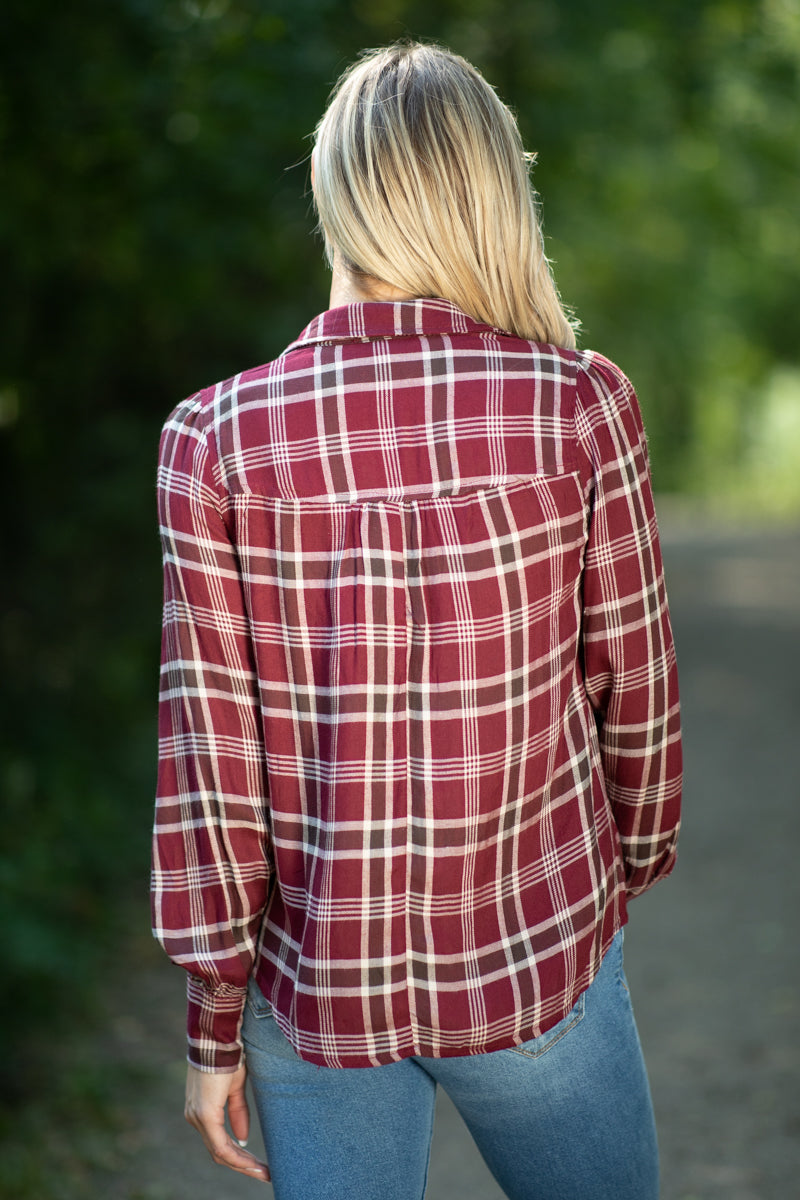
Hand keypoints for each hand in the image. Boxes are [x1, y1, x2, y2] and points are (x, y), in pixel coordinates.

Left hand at [184, 1062, 269, 1182]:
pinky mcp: (205, 1114)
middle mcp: (195, 1117)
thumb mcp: (235, 1087)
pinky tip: (251, 1162)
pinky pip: (220, 1145)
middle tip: (263, 1173)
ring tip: (262, 1171)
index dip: (238, 1156)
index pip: (218, 1142)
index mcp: (202, 1110)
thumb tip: (243, 1137)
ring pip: (219, 1152)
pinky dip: (236, 1156)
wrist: (219, 1039)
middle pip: (218, 1152)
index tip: (258, 1164)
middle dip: (242, 1165)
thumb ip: (237, 1112)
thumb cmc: (227, 1057)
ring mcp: (198, 1117)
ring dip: (242, 1164)